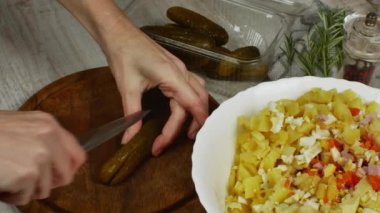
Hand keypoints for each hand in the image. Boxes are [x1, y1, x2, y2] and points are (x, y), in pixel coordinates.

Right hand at [0, 111, 85, 204]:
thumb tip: (57, 163)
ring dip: (24, 189)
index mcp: (48, 124)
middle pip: (66, 175)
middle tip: (27, 180)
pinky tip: (0, 181)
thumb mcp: (19, 127)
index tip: (57, 177)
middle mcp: (49, 136)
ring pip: (44, 189)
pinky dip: (11, 196)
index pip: (77, 154)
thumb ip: (41, 140)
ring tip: (5, 175)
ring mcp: (40, 155)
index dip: (68, 170)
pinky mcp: (28, 173)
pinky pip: (25, 197)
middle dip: (47, 183)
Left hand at [58, 0, 208, 155]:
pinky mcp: (176, 68)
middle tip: (178, 141)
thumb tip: (128, 139)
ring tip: (187, 129)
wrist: (119, 33)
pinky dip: (193, 101)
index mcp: (172, 76)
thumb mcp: (127, 88)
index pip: (187, 107)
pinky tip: (184, 109)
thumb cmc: (123, 55)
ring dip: (197, 112)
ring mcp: (181, 69)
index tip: (160, 145)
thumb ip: (131, 115)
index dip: (177, 130)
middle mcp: (182, 72)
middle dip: (193, 123)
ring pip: (199, 93)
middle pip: (198, 101)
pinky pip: (193, 86)